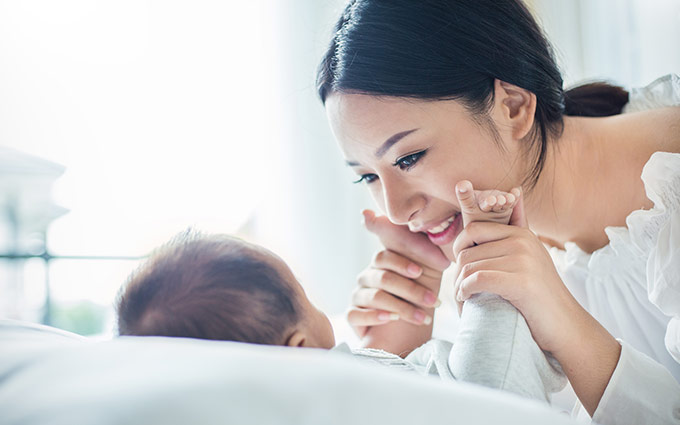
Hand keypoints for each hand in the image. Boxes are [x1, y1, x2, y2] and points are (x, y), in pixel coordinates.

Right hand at [348, 210, 449, 338]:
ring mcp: (358, 295)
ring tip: (423, 318)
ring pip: (374, 296)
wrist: (413, 332)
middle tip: (432, 301)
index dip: (401, 263)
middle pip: (383, 278)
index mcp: (383, 263)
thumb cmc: (420, 296)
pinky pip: (356, 313)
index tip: (419, 271)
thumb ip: (418, 245)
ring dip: (402, 308)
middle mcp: (368, 276)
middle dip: (410, 290)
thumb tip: (400, 215)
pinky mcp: (353, 315)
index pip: (384, 256)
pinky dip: (375, 316)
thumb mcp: (427, 270)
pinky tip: (391, 320)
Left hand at [451, 193, 580, 353]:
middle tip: (459, 291)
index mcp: (521, 233)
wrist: (565, 325)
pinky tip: (466, 301)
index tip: (460, 269)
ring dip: (459, 287)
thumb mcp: (531, 255)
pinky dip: (465, 292)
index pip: (473, 229)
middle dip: (458, 273)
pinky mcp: (521, 282)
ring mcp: (523, 260)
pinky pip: (477, 280)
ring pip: (469, 267)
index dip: (459, 249)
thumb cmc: (540, 294)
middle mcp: (522, 242)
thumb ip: (518, 227)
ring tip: (463, 299)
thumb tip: (514, 190)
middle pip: (467, 251)